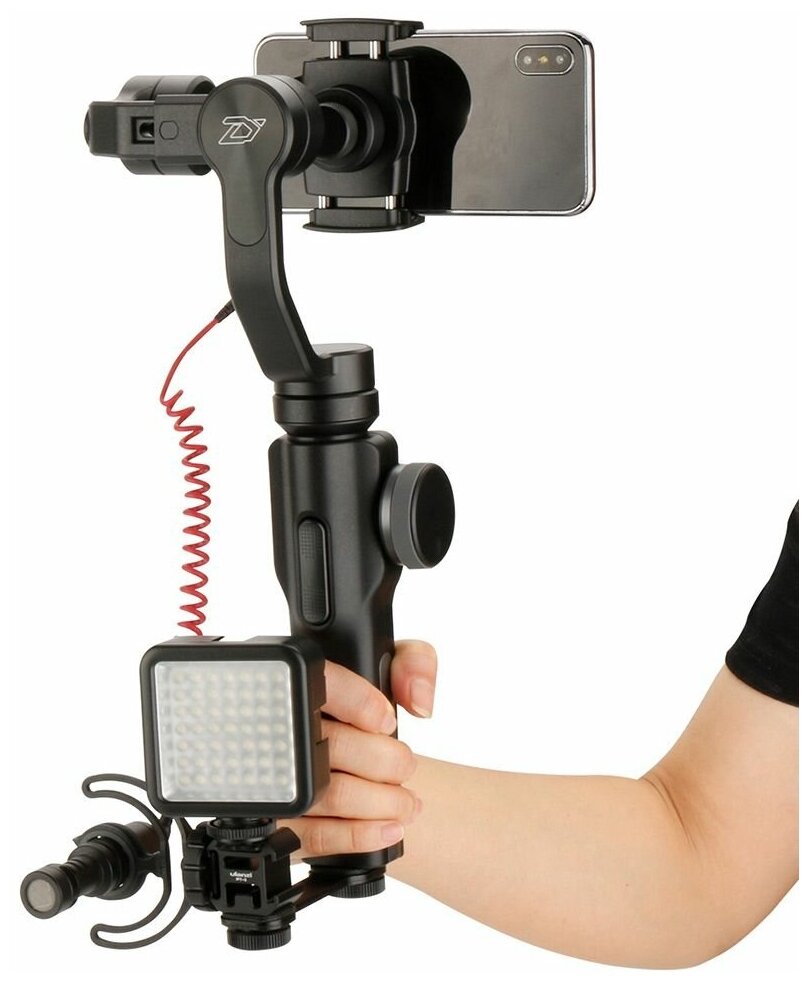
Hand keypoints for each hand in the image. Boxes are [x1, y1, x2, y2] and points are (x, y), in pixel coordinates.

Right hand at [283, 640, 436, 857]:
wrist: (343, 756)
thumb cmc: (364, 713)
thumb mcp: (393, 667)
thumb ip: (415, 663)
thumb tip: (418, 700)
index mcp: (306, 684)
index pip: (322, 683)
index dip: (360, 703)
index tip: (387, 720)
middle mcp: (285, 729)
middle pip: (335, 745)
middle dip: (387, 762)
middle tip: (406, 765)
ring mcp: (280, 778)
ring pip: (332, 794)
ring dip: (383, 803)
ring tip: (406, 802)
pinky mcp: (283, 821)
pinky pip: (316, 836)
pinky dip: (359, 836)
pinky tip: (389, 828)